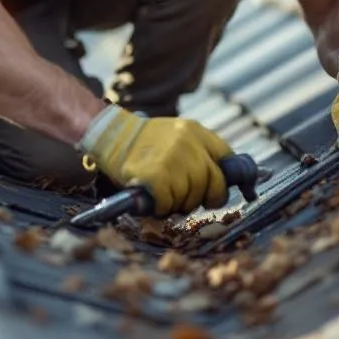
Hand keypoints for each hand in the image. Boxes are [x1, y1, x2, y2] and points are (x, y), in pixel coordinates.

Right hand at [79, 105, 232, 216]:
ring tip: (163, 192)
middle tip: (185, 197)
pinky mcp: (157, 176)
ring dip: (178, 202)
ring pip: (193, 197)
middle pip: (215, 183)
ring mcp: (174, 159)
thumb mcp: (176, 136)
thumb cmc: (143, 144)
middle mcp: (189, 143)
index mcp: (196, 131)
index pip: (227, 158)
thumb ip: (198, 153)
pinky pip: (170, 204)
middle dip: (202, 196)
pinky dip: (161, 207)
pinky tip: (153, 197)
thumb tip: (221, 181)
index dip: (228, 179)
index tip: (222, 192)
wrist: (110, 135)